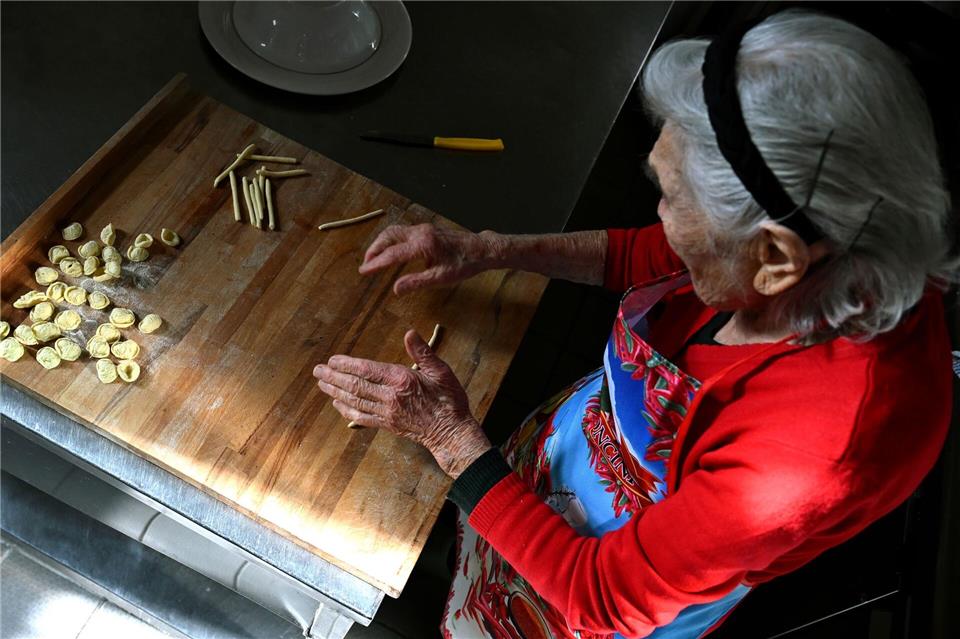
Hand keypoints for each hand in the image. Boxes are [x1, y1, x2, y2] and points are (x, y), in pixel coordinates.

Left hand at [313, 330, 491, 477]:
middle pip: (355, 386)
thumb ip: (423, 351)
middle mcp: (390, 397)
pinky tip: (337, 404)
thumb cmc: (449, 400)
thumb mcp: (441, 371)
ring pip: (355, 401)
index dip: (347, 365)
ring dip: (335, 392)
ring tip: (322, 384)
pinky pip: (361, 417)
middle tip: (318, 371)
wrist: (452, 432)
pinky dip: (347, 410)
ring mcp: (387, 413)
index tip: (332, 360)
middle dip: (334, 378)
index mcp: (402, 380)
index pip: (367, 370)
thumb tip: (409, 333)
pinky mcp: (387, 425)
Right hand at [359, 224, 500, 294]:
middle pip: (388, 237)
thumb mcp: (441, 278)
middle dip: (373, 250)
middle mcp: (420, 233)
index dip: (375, 264)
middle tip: (365, 265)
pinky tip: (390, 251)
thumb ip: (416, 283)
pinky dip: (390, 240)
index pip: (392, 254)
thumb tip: (396, 289)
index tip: (363, 271)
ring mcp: (423, 229)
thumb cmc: (463, 264)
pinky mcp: (426, 229)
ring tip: (373, 258)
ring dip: (381, 243)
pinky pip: (402, 231)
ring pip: (394, 231)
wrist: (480, 249)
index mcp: (422, 245)